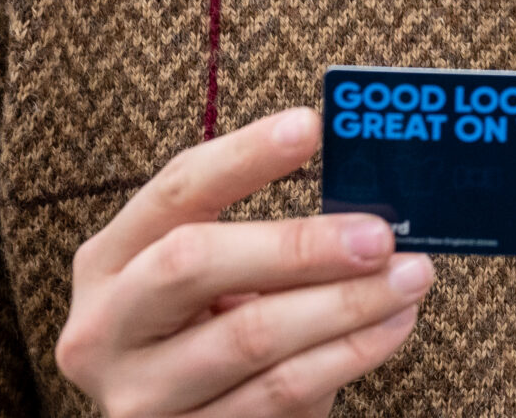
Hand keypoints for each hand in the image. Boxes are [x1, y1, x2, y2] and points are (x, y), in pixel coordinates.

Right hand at [55, 107, 433, 417]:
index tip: (311, 126)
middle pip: (195, 263)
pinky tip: (391, 328)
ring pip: (250, 338)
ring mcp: (139, 396)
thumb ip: (266, 235)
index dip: (241, 156)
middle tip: (381, 234)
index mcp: (108, 262)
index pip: (174, 191)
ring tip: (410, 279)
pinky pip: (277, 397)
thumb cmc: (208, 329)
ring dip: (347, 305)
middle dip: (301, 244)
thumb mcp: (216, 276)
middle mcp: (105, 329)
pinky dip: (346, 357)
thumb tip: (367, 198)